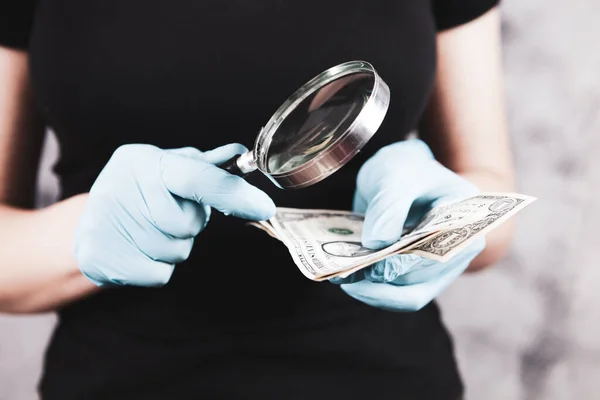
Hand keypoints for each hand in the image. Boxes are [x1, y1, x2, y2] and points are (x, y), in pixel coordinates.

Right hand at [73, 143, 274, 286]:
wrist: (85, 227)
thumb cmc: (137, 194)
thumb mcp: (166, 169)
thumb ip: (203, 166)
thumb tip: (238, 155)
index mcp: (141, 161)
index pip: (196, 178)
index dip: (233, 194)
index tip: (263, 206)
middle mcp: (120, 188)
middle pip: (188, 223)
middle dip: (189, 224)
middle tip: (166, 214)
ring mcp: (105, 224)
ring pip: (177, 251)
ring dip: (173, 246)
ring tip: (148, 232)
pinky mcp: (100, 259)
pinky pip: (160, 274)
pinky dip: (157, 267)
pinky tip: (137, 250)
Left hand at [330, 139, 484, 310]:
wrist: (398, 175)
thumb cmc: (404, 169)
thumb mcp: (395, 175)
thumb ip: (389, 205)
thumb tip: (376, 243)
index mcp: (466, 218)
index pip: (441, 252)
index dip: (409, 264)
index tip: (375, 267)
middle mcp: (458, 249)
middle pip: (423, 280)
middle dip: (383, 280)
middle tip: (345, 273)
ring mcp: (438, 267)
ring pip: (407, 294)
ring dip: (373, 290)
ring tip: (341, 276)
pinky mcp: (415, 276)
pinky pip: (395, 293)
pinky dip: (370, 289)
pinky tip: (346, 277)